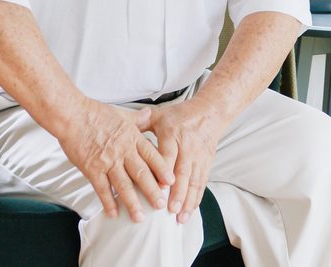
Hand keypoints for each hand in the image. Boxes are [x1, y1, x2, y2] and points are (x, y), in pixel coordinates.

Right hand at [56, 98, 173, 221]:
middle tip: (160, 205)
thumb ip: (137, 118)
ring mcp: (107, 161)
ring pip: (124, 185)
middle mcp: (123, 151)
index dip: (162, 170)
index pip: (152, 156)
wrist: (73, 115)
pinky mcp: (92, 169)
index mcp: (132, 137)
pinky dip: (108, 202)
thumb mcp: (122, 113)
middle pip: (141, 174)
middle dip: (152, 191)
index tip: (171, 182)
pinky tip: (113, 213)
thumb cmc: (96, 113)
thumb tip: (150, 114)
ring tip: (140, 217)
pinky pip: (102, 189)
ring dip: (132, 202)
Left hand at [138, 98, 224, 223]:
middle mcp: (187, 147)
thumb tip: (121, 128)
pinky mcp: (206, 164)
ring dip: (187, 200)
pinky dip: (196, 198)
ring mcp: (198, 157)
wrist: (210, 112)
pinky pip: (201, 183)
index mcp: (173, 135)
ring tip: (180, 217)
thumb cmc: (181, 115)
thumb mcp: (160, 115)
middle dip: (177, 192)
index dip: (163, 172)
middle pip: (182, 172)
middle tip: (169, 210)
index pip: (167, 155)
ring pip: (194, 181)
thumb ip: (140, 123)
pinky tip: (189, 211)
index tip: (158, 188)